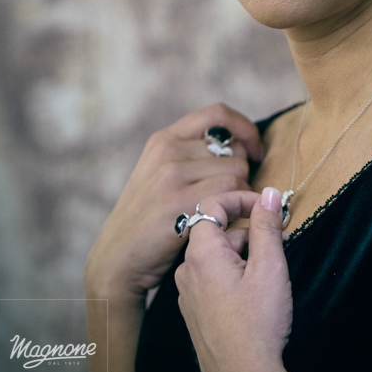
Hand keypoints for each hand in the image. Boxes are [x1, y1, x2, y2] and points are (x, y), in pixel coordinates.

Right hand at [85, 104, 263, 303]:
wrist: (117, 258)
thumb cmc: (149, 220)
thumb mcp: (159, 174)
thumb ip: (191, 155)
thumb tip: (242, 146)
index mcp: (164, 139)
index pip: (217, 113)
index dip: (245, 129)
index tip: (255, 151)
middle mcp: (168, 151)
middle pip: (235, 151)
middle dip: (242, 175)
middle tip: (230, 200)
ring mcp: (173, 175)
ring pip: (238, 173)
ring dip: (241, 196)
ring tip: (223, 214)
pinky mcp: (181, 203)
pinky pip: (232, 195)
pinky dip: (237, 210)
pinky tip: (223, 225)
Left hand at [175, 188, 292, 371]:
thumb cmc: (257, 325)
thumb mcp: (270, 267)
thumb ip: (268, 225)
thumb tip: (271, 194)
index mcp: (201, 254)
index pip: (214, 205)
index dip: (243, 199)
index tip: (268, 207)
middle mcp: (188, 270)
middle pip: (217, 232)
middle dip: (250, 230)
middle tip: (281, 239)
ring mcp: (189, 293)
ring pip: (217, 256)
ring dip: (245, 252)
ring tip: (273, 268)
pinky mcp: (195, 311)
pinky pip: (213, 278)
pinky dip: (235, 272)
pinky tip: (256, 290)